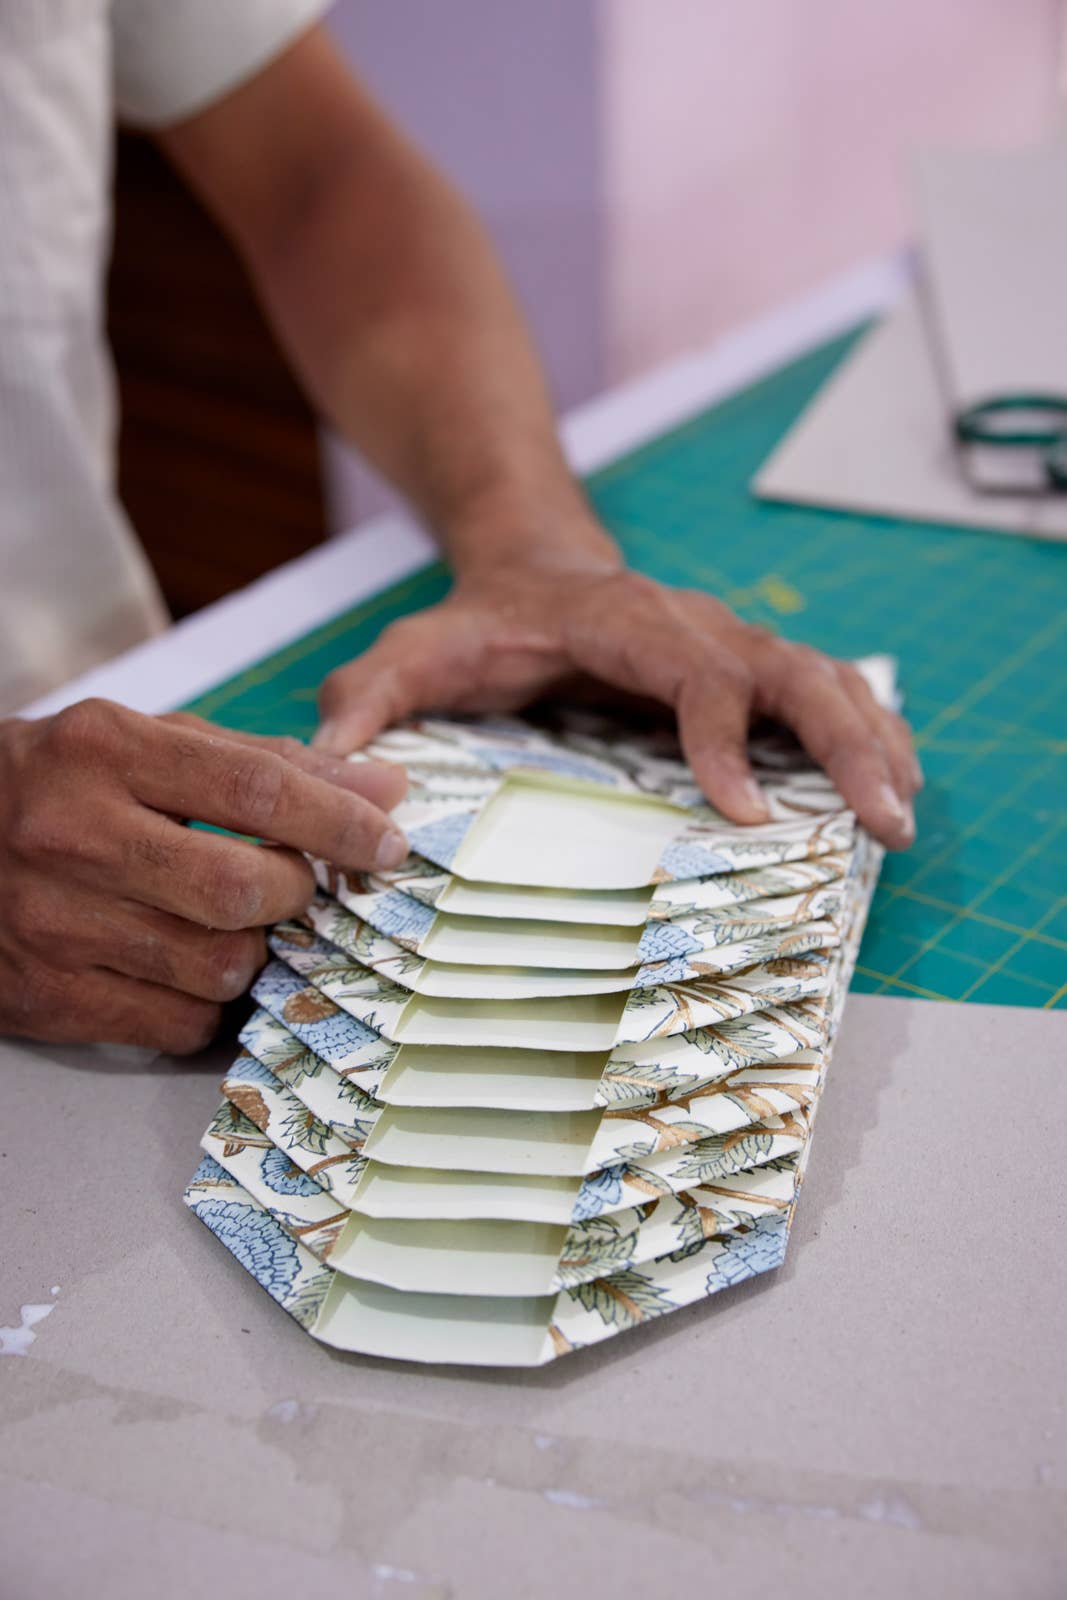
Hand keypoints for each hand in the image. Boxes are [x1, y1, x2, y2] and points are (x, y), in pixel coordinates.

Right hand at [0, 700, 407, 1052]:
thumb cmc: (57, 784)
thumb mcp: (146, 742)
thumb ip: (264, 761)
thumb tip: (380, 790)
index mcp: (105, 750)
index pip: (255, 788)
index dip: (339, 822)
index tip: (387, 840)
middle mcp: (74, 835)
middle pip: (242, 889)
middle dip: (294, 892)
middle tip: (291, 883)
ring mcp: (54, 924)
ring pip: (218, 967)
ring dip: (251, 952)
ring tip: (224, 921)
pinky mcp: (45, 997)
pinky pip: (176, 1025)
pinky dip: (205, 1004)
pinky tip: (181, 964)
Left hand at [315, 559, 920, 847]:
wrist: (529, 562)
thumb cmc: (478, 621)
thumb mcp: (410, 651)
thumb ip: (365, 699)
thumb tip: (327, 765)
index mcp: (624, 622)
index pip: (694, 670)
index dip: (723, 737)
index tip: (743, 814)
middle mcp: (695, 627)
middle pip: (790, 672)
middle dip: (842, 745)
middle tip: (881, 822)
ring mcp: (731, 642)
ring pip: (825, 679)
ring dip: (873, 743)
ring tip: (904, 818)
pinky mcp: (747, 667)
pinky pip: (826, 692)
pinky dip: (869, 732)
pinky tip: (897, 785)